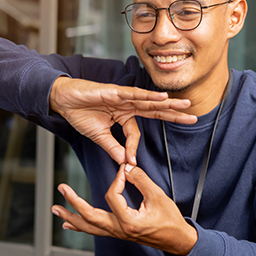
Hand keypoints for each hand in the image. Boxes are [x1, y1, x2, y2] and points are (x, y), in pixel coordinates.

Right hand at [49, 77, 196, 164]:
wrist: (62, 100)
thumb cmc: (79, 114)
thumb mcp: (99, 136)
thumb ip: (113, 147)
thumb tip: (125, 162)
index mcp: (123, 115)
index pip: (136, 132)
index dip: (135, 148)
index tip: (131, 162)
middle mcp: (127, 105)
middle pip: (155, 110)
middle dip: (174, 114)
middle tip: (193, 117)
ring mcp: (122, 97)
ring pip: (150, 101)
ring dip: (168, 104)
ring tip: (185, 105)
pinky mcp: (114, 92)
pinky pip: (135, 95)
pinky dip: (149, 96)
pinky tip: (163, 98)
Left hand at [51, 164, 197, 255]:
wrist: (176, 240)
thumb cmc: (170, 220)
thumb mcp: (158, 196)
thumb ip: (141, 180)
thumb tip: (126, 167)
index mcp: (128, 222)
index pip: (112, 196)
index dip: (118, 179)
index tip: (125, 169)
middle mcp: (119, 230)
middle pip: (89, 217)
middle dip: (73, 202)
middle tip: (62, 189)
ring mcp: (117, 234)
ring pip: (88, 227)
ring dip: (71, 217)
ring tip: (56, 209)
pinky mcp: (118, 233)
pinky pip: (95, 231)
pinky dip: (81, 226)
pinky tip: (69, 224)